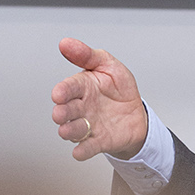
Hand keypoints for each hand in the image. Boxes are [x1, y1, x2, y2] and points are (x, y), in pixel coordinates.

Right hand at [51, 38, 148, 161]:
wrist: (136, 113)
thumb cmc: (119, 89)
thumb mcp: (108, 65)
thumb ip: (87, 55)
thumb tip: (65, 43)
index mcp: (82, 87)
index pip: (69, 88)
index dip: (63, 91)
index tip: (58, 94)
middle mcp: (81, 107)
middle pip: (67, 110)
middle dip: (61, 112)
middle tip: (60, 114)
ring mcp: (89, 125)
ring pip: (74, 129)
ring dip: (69, 131)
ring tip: (67, 131)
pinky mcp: (99, 140)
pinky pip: (88, 147)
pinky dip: (82, 150)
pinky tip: (79, 152)